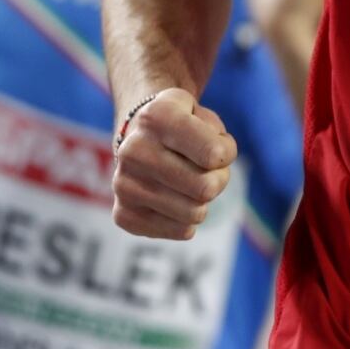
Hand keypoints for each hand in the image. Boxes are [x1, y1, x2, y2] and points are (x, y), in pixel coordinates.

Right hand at [111, 88, 235, 239]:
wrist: (139, 138)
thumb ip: (221, 145)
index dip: (226, 152)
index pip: (215, 155)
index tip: (215, 145)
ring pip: (195, 213)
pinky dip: (187, 219)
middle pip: (206, 189)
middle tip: (207, 169)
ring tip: (189, 182)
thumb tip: (207, 188)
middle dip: (218, 180)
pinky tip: (173, 199)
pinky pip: (181, 231)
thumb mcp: (207, 118)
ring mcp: (123, 184)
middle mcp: (134, 150)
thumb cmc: (185, 128)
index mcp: (157, 117)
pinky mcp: (123, 214)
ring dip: (203, 201)